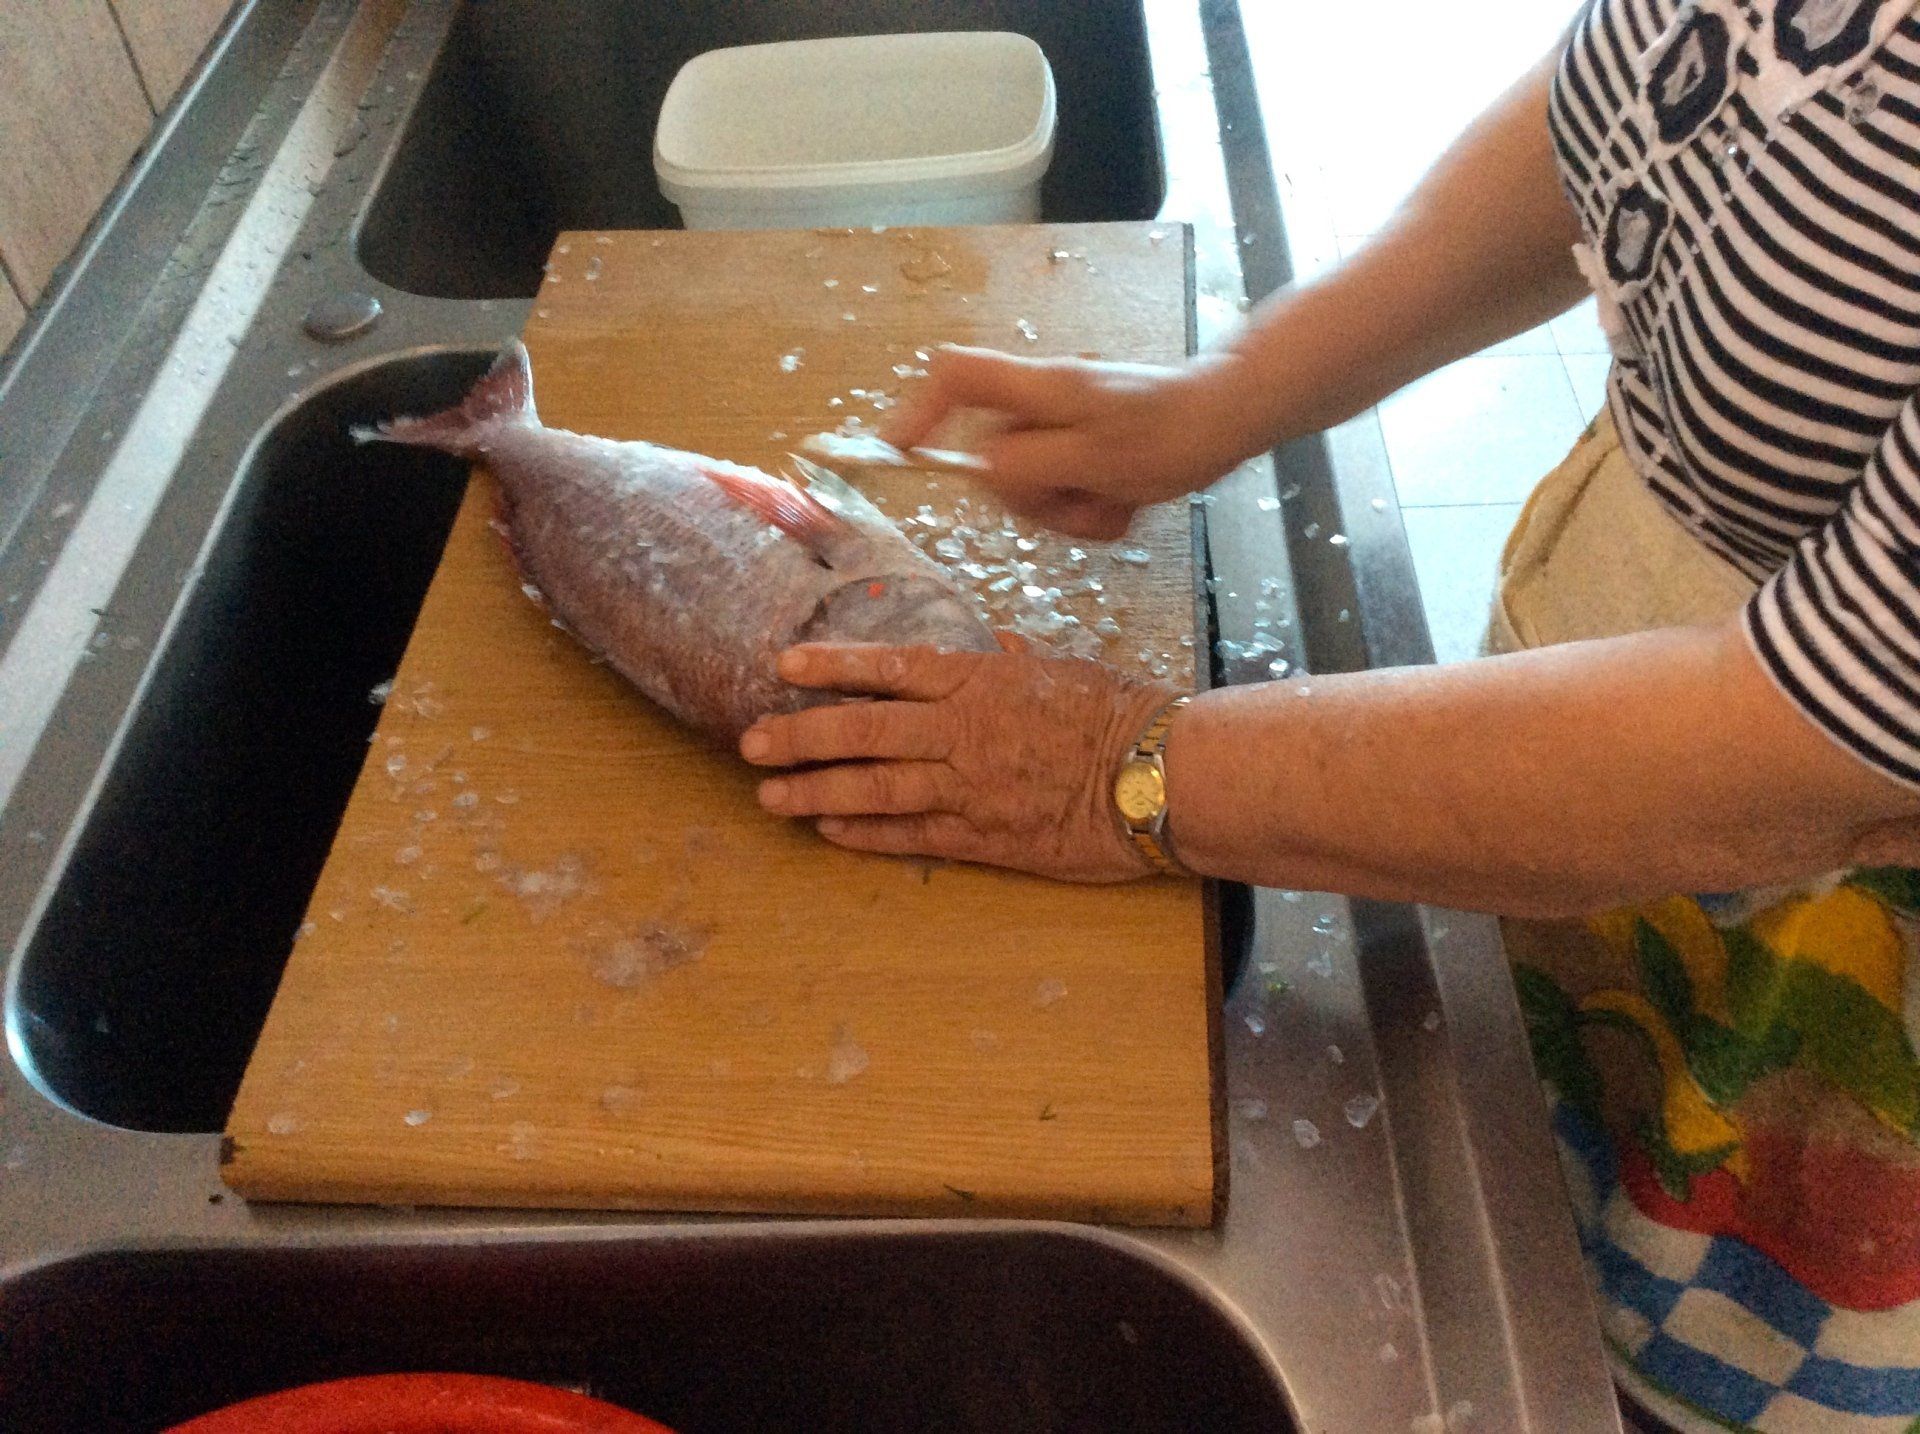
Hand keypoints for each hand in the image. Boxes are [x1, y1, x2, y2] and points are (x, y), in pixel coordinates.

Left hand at [738, 642, 1181, 881]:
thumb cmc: (1123, 715)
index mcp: (981, 681)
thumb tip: (998, 646)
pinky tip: (829, 833)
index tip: (784, 666)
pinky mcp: (984, 838)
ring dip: (818, 791)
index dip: (833, 666)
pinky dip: (867, 834)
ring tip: (770, 796)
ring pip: (875, 787)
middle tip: (751, 741)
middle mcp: (962, 730)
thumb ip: (1020, 661)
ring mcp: (969, 787)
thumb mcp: (1066, 671)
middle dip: (802, 735)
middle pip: (865, 729)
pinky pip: (912, 835)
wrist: (1160, 778)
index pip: (891, 667)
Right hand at [881, 346, 1249, 538]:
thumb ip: (1029, 465)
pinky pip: (1062, 491)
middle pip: (990, 454)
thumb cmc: (1172, 434)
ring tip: (1113, 504)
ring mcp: (1064, 427)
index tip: (900, 453)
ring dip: (1066, 510)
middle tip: (1079, 503)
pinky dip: (1088, 509)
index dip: (916, 412)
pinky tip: (1124, 504)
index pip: (955, 379)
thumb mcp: (1096, 459)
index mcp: (1038, 390)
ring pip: (1028, 483)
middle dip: (1030, 496)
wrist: (1230, 420)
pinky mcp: (1085, 449)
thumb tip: (981, 472)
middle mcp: (1042, 404)